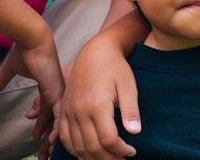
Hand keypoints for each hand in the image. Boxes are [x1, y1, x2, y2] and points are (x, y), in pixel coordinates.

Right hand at [0, 23, 64, 150]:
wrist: (31, 38)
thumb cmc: (24, 49)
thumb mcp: (10, 68)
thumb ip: (1, 79)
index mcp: (47, 85)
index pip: (45, 108)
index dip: (40, 121)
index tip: (32, 131)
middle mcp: (54, 90)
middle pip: (53, 118)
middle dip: (46, 136)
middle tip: (42, 152)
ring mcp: (57, 91)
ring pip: (57, 120)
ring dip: (50, 137)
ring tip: (45, 152)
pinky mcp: (57, 92)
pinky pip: (59, 115)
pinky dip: (56, 128)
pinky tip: (52, 141)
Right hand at [57, 35, 140, 159]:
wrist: (95, 51)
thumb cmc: (114, 67)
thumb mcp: (128, 86)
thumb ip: (131, 111)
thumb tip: (135, 132)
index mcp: (97, 105)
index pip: (108, 140)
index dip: (122, 151)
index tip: (132, 151)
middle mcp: (79, 110)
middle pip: (92, 148)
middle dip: (109, 159)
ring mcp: (69, 110)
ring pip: (77, 146)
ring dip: (92, 158)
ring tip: (107, 157)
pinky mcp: (64, 109)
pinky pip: (64, 136)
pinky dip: (74, 149)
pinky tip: (87, 152)